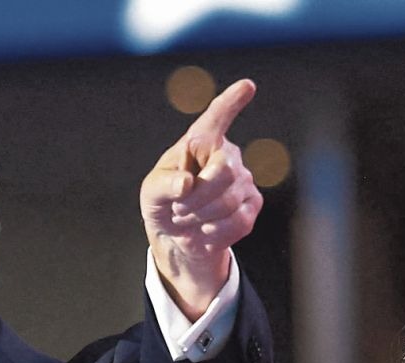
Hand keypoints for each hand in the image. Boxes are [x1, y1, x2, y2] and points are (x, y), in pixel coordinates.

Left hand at [141, 78, 261, 319]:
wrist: (177, 235)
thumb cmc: (163, 203)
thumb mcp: (151, 192)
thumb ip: (163, 185)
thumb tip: (187, 184)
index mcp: (200, 142)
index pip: (217, 118)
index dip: (231, 103)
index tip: (247, 86)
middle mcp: (227, 155)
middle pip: (223, 173)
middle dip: (195, 198)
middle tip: (178, 208)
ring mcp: (244, 180)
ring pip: (228, 202)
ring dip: (199, 218)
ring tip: (188, 218)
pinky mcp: (252, 205)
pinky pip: (238, 221)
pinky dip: (214, 232)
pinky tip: (205, 229)